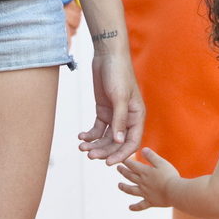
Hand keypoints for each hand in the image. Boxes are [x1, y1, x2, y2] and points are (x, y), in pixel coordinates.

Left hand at [78, 48, 144, 163]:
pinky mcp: (103, 110)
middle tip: (89, 155)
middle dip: (104, 150)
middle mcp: (127, 118)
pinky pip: (98, 128)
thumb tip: (118, 142)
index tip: (108, 163)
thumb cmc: (118, 73)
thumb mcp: (119, 97)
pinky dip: (90, 134)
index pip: (132, 142)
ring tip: (82, 146)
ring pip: (106, 137)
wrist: (107, 55)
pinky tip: (81, 136)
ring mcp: (114, 115)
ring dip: (95, 144)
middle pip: (116, 142)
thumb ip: (119, 120)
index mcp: (137, 116)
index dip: (121, 154)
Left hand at [116, 149, 178, 210]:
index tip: (121, 158)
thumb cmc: (170, 176)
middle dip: (123, 171)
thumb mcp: (161, 163)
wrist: (175, 192)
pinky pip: (141, 205)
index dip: (126, 161)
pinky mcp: (150, 202)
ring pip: (131, 190)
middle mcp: (142, 182)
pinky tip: (130, 208)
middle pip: (130, 176)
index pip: (132, 165)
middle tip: (118, 168)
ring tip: (119, 185)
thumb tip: (143, 149)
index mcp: (145, 172)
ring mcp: (145, 193)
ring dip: (124, 187)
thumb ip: (151, 156)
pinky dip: (135, 207)